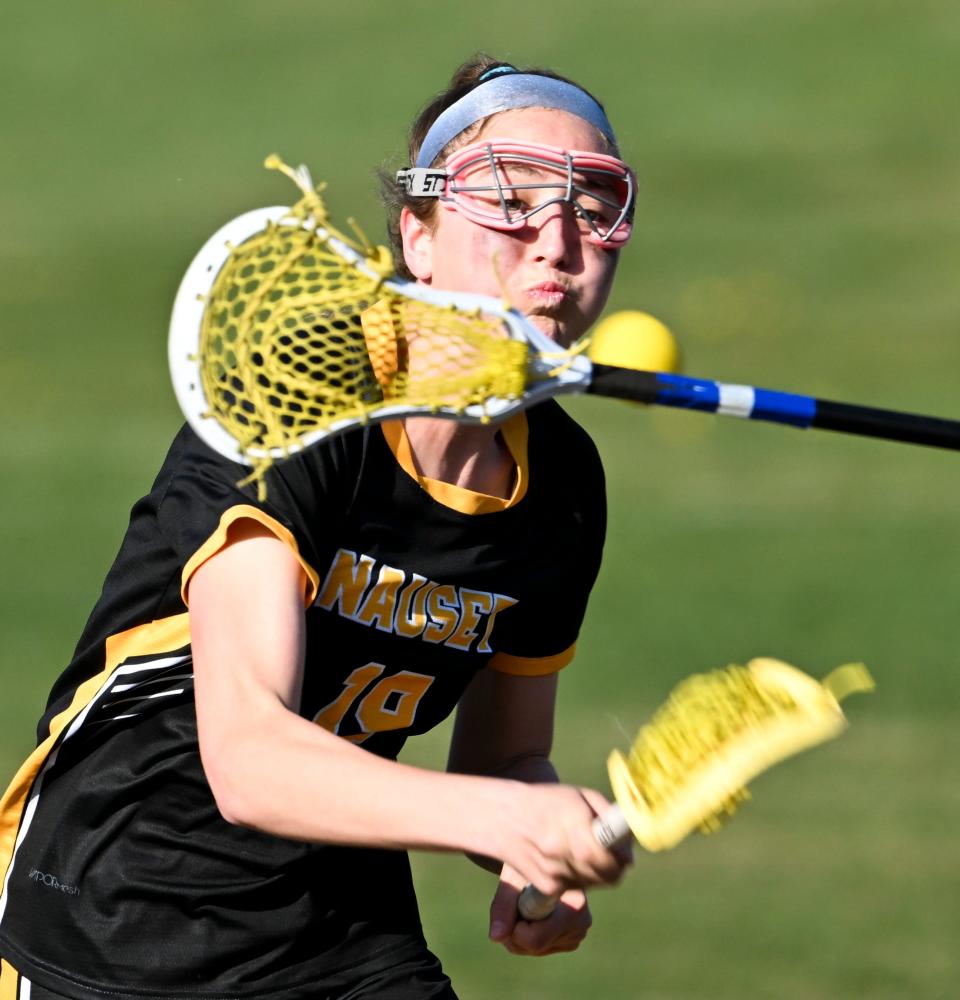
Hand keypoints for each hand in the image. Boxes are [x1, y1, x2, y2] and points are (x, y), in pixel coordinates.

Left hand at [489, 864, 592, 955]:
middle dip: (515, 930)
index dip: (515, 923)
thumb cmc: (528, 861)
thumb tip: (495, 938)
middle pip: (534, 946)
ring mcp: (579, 932)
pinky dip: (529, 935)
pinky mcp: (573, 938)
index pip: (535, 938)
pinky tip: (535, 912)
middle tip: (515, 900)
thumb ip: (503, 906)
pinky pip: (541, 948)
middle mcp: (582, 921)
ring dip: (520, 932)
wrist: (544, 855)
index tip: (516, 898)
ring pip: (536, 949)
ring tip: (526, 901)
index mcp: (574, 903)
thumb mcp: (512, 878)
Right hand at [493, 782, 629, 899]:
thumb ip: (609, 819)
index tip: (622, 849)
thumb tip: (629, 853)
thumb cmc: (548, 802)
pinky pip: (577, 887)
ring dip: (598, 871)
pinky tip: (567, 858)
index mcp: (571, 825)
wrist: (503, 817)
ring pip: (594, 882)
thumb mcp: (581, 796)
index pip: (608, 855)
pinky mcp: (547, 888)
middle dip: (614, 865)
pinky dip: (580, 876)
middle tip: (610, 851)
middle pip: (607, 874)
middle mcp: (561, 852)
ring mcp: (553, 873)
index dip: (620, 855)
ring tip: (583, 849)